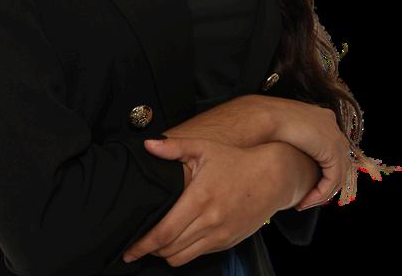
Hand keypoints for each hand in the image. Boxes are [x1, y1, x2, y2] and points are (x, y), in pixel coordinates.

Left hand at [122, 136, 286, 267]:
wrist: (271, 177)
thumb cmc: (235, 160)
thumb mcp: (204, 148)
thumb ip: (174, 147)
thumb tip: (148, 144)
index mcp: (199, 198)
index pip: (165, 232)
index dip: (144, 244)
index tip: (130, 248)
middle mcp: (209, 221)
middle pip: (170, 249)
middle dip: (150, 251)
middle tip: (137, 247)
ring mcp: (219, 234)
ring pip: (183, 257)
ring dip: (166, 254)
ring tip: (156, 245)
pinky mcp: (227, 242)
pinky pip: (199, 254)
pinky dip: (185, 252)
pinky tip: (178, 241)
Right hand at [266, 96, 353, 209]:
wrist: (266, 118)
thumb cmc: (267, 122)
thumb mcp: (285, 130)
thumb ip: (295, 139)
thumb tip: (291, 151)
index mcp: (322, 117)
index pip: (329, 149)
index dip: (319, 170)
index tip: (303, 184)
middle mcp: (332, 126)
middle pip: (336, 162)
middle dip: (323, 184)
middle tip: (306, 199)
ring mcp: (335, 138)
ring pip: (336, 175)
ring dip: (320, 194)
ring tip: (303, 204)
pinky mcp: (333, 152)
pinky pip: (332, 180)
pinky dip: (319, 194)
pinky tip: (304, 201)